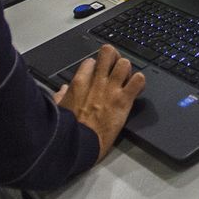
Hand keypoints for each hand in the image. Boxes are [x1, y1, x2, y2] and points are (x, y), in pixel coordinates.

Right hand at [53, 45, 145, 163]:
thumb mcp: (59, 109)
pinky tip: (136, 89)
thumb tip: (62, 90)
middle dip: (114, 58)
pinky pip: (138, 81)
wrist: (78, 145)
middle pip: (108, 53)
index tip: (100, 75)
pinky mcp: (123, 101)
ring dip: (127, 71)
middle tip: (116, 69)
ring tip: (127, 80)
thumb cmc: (67, 129)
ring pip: (125, 64)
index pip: (91, 61)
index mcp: (79, 83)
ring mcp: (111, 90)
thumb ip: (61, 97)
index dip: (97, 67)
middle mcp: (96, 82)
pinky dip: (140, 83)